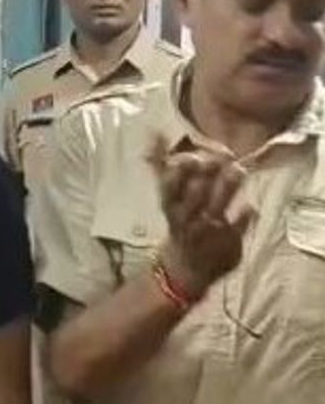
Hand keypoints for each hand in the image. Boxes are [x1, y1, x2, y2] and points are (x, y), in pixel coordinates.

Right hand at [148, 136, 252, 297]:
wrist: (184, 271)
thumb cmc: (178, 226)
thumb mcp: (167, 198)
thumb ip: (161, 167)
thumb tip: (153, 132)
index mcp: (170, 207)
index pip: (168, 188)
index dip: (178, 174)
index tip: (190, 158)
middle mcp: (186, 220)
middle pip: (194, 195)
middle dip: (205, 177)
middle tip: (221, 156)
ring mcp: (207, 232)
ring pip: (215, 208)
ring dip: (226, 189)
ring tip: (238, 170)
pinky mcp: (226, 244)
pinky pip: (236, 229)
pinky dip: (243, 218)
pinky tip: (249, 207)